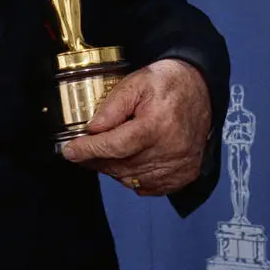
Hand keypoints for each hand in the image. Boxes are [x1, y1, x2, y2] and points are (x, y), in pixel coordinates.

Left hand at [61, 59, 210, 196]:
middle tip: (81, 151)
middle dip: (96, 160)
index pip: (115, 146)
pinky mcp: (186, 174)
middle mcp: (171, 149)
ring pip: (133, 179)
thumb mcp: (135, 82)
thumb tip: (92, 129)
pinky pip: (150, 187)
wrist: (199, 88)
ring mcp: (181, 165)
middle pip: (122, 166)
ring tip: (103, 153)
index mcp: (157, 125)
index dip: (89, 151)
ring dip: (112, 170)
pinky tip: (127, 162)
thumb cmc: (166, 83)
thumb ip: (112, 106)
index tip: (70, 151)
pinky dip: (133, 178)